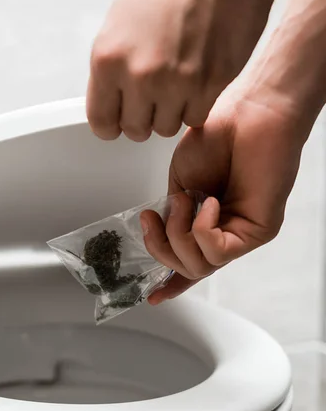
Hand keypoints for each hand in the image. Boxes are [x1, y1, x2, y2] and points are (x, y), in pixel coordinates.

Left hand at [87, 0, 283, 140]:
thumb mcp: (118, 27)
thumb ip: (113, 71)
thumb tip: (113, 103)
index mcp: (108, 59)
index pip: (101, 122)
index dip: (112, 125)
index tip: (119, 123)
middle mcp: (140, 76)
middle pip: (135, 130)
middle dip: (143, 118)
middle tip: (153, 98)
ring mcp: (177, 83)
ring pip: (166, 129)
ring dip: (171, 113)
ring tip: (178, 83)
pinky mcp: (211, 85)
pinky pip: (196, 118)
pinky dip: (196, 106)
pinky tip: (197, 81)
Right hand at [140, 84, 309, 303]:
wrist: (247, 113)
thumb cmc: (217, 136)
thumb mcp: (179, 181)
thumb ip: (171, 214)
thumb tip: (166, 234)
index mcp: (206, 221)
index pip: (189, 260)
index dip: (170, 282)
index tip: (152, 297)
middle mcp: (225, 231)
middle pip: (187, 269)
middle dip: (161, 247)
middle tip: (154, 218)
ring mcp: (241, 233)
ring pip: (200, 266)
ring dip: (179, 235)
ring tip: (186, 202)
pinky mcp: (257, 232)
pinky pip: (218, 252)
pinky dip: (202, 228)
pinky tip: (209, 202)